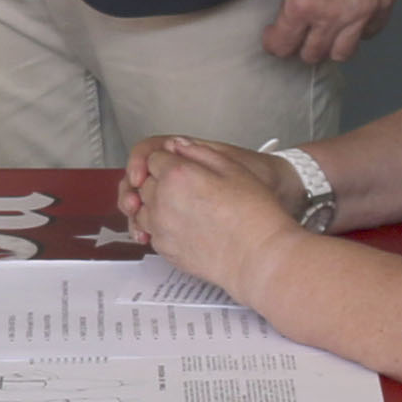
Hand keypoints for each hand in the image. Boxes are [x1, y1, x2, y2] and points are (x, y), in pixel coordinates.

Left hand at [122, 133, 302, 291]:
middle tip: (188, 187)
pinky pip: (151, 231)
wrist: (258, 255)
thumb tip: (179, 146)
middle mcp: (162, 201)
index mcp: (176, 175)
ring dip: (158, 204)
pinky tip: (184, 226)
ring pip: (143, 208)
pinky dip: (161, 226)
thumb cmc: (252, 215)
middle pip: (146, 182)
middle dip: (161, 181)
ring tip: (185, 207)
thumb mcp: (232, 168)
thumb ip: (199, 152)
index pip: (154, 158)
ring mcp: (160, 227)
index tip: (182, 167)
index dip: (169, 160)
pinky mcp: (164, 249)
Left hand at [266, 0, 393, 67]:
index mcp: (301, 6)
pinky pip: (369, 34)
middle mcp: (330, 18)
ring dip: (332, 47)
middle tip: (302, 36)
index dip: (275, 43)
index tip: (274, 36)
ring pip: (343, 53)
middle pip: (313, 54)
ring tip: (329, 36)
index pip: (283, 46)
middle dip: (303, 47)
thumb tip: (291, 10)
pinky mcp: (382, 8)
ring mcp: (360, 16)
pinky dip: (360, 32)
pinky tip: (353, 21)